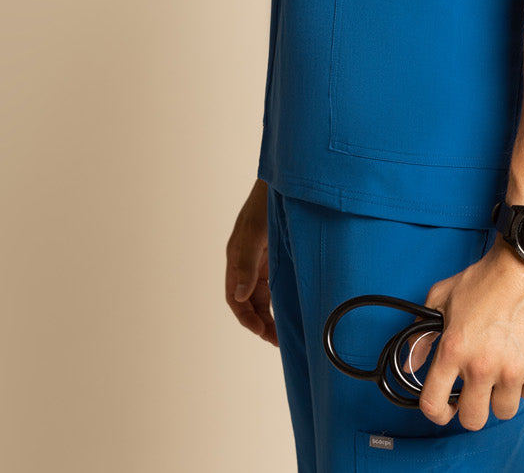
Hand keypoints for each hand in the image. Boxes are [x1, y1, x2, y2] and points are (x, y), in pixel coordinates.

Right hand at [224, 179, 277, 346]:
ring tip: (283, 335)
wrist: (286, 183)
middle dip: (259, 322)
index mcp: (236, 257)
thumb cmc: (266, 204)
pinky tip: (289, 312)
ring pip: (261, 297)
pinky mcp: (275, 257)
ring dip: (269, 315)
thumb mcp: (255, 234)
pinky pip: (273, 285)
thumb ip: (247, 265)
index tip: (261, 332)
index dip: (245, 317)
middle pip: (248, 301)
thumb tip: (239, 297)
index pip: (234, 297)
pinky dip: (278, 301)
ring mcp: (261, 260)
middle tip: (277, 341)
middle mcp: (246, 262)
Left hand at [416, 240, 523, 430]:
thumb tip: (413, 361)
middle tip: (477, 390)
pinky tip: (523, 357)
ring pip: (504, 410)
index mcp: (455, 349)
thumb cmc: (492, 276)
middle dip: (473, 407)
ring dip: (502, 394)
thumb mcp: (444, 296)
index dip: (436, 413)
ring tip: (503, 368)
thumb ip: (422, 332)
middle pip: (473, 419)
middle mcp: (483, 365)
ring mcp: (513, 370)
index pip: (434, 404)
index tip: (444, 410)